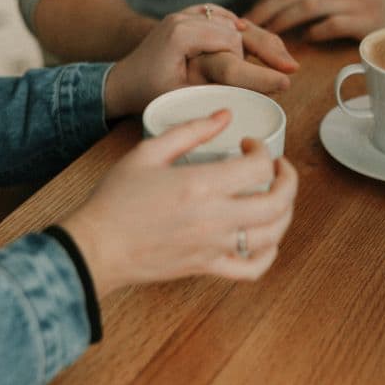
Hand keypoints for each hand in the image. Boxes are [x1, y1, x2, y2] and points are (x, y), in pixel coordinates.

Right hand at [60, 111, 298, 297]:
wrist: (96, 246)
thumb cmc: (116, 199)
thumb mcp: (148, 152)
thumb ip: (190, 130)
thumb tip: (224, 115)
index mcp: (201, 185)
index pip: (259, 166)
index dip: (262, 149)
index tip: (249, 144)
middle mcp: (214, 218)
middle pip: (278, 202)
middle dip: (288, 179)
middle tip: (278, 167)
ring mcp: (214, 247)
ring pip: (273, 234)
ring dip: (285, 212)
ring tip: (276, 196)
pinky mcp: (207, 268)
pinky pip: (252, 269)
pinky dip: (269, 254)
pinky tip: (265, 238)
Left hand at [105, 5, 297, 117]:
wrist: (123, 80)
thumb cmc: (148, 92)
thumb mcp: (181, 95)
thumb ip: (214, 87)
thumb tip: (252, 92)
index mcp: (182, 33)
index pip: (231, 42)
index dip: (255, 64)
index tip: (280, 80)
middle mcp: (185, 17)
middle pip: (237, 28)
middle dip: (266, 47)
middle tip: (291, 68)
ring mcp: (186, 14)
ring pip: (233, 22)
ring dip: (258, 39)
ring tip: (283, 58)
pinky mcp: (190, 17)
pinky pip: (222, 19)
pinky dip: (241, 28)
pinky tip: (260, 39)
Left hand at [246, 0, 384, 41]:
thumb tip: (299, 11)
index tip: (249, 14)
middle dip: (264, 11)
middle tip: (246, 29)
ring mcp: (352, 0)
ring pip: (305, 6)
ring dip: (281, 22)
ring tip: (266, 38)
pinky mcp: (366, 19)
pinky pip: (332, 24)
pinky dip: (315, 32)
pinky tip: (305, 42)